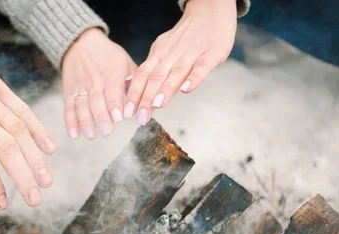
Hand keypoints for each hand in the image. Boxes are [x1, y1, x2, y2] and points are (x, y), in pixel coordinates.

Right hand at [62, 28, 135, 138]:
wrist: (81, 43)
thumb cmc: (108, 56)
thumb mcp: (125, 63)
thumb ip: (134, 83)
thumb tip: (144, 103)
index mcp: (111, 72)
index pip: (112, 89)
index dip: (115, 103)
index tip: (119, 117)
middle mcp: (94, 80)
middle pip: (96, 100)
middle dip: (101, 116)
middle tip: (107, 131)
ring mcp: (80, 87)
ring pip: (81, 105)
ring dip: (85, 121)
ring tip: (91, 135)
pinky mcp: (69, 92)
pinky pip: (68, 108)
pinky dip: (70, 122)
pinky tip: (74, 134)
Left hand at [124, 0, 236, 124]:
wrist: (210, 9)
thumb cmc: (187, 35)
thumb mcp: (162, 49)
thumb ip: (149, 67)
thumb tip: (128, 83)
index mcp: (159, 55)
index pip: (142, 76)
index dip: (134, 94)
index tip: (127, 112)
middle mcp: (172, 55)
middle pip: (156, 77)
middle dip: (146, 99)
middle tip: (140, 117)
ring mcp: (192, 53)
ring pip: (176, 73)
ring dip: (166, 90)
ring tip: (157, 105)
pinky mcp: (211, 53)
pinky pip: (202, 66)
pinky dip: (194, 78)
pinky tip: (187, 89)